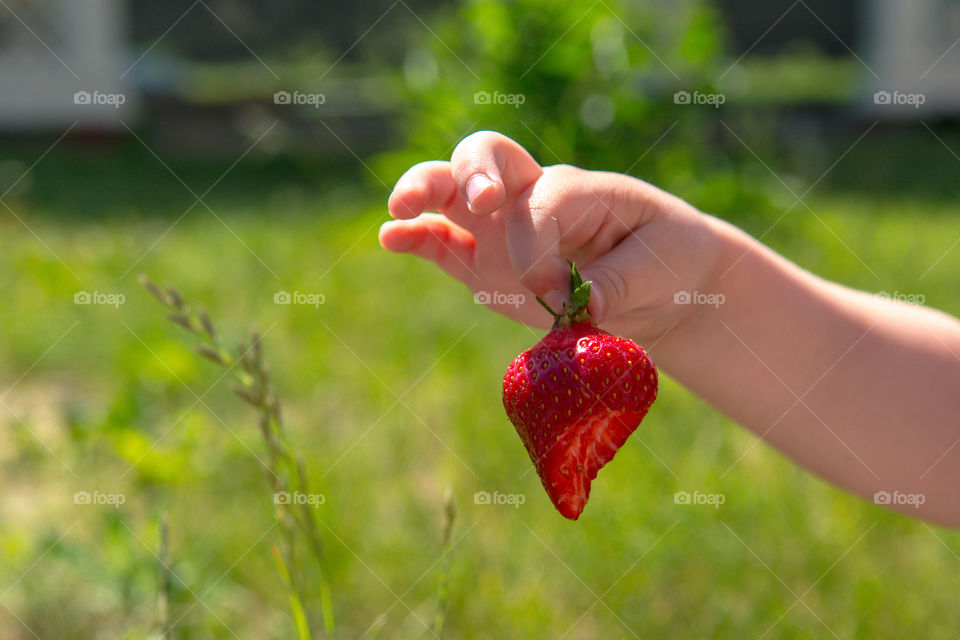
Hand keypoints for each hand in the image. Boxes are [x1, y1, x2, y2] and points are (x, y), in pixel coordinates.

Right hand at [379, 131, 720, 341]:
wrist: (659, 284)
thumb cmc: (665, 259)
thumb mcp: (661, 266)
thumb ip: (618, 283)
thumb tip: (578, 307)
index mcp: (577, 189)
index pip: (540, 204)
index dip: (542, 249)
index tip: (567, 296)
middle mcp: (530, 198)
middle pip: (485, 157)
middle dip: (472, 173)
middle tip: (480, 202)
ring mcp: (500, 229)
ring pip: (450, 193)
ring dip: (423, 193)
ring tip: (400, 209)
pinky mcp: (484, 264)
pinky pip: (442, 245)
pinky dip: (414, 239)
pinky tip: (390, 238)